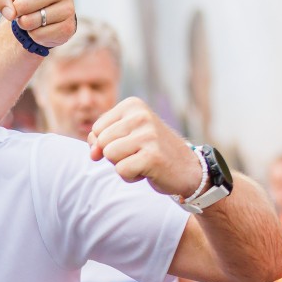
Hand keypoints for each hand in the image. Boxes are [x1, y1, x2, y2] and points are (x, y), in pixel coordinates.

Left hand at [0, 0, 76, 48]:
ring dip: (24, 23)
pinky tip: (41, 28)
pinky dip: (33, 35)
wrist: (37, 17)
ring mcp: (70, 8)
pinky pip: (38, 35)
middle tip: (24, 10)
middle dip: (17, 11)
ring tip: (32, 18)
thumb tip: (11, 14)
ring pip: (30, 21)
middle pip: (24, 4)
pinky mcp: (69, 28)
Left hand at [87, 97, 204, 197]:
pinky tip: (148, 170)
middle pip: (101, 142)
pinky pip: (121, 170)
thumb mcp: (124, 136)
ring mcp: (148, 135)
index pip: (97, 129)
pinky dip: (131, 176)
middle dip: (115, 154)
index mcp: (133, 105)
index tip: (131, 143)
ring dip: (122, 165)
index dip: (107, 143)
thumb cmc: (150, 150)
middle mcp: (141, 116)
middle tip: (139, 153)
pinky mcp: (152, 156)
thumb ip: (99, 139)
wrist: (188, 168)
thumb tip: (93, 153)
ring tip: (142, 161)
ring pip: (109, 155)